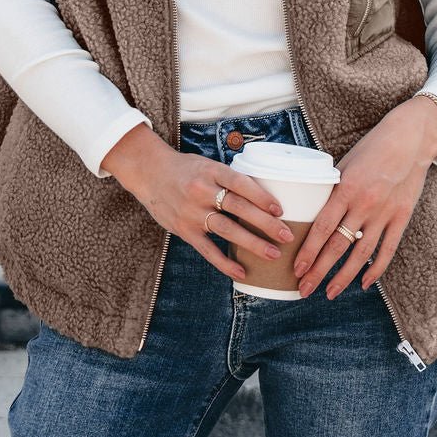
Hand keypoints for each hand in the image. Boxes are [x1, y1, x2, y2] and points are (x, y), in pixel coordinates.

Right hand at [101, 123, 295, 281]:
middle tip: (288, 235)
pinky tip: (242, 271)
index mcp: (211, 171)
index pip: (241, 183)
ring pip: (227, 230)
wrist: (149, 173)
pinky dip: (225, 262)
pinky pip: (207, 249)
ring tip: (274, 254)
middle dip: (265, 223)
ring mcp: (192, 212)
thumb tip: (264, 195)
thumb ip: (230, 179)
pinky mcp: (184, 230)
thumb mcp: (208, 165)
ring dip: (252, 243)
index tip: (281, 210)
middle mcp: (202, 190)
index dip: (262, 197)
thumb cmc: (185, 168)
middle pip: (239, 208)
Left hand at [292, 97, 436, 298]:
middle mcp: (364, 204)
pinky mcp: (401, 217)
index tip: (296, 269)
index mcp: (346, 189)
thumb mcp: (346, 164)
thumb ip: (332, 189)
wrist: (411, 139)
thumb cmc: (373, 148)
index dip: (308, 252)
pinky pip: (386, 250)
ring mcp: (384, 213)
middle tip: (303, 290)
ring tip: (330, 293)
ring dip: (343, 277)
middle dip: (318, 271)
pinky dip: (374, 270)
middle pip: (337, 246)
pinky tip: (363, 283)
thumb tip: (312, 211)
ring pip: (360, 254)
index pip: (321, 227)